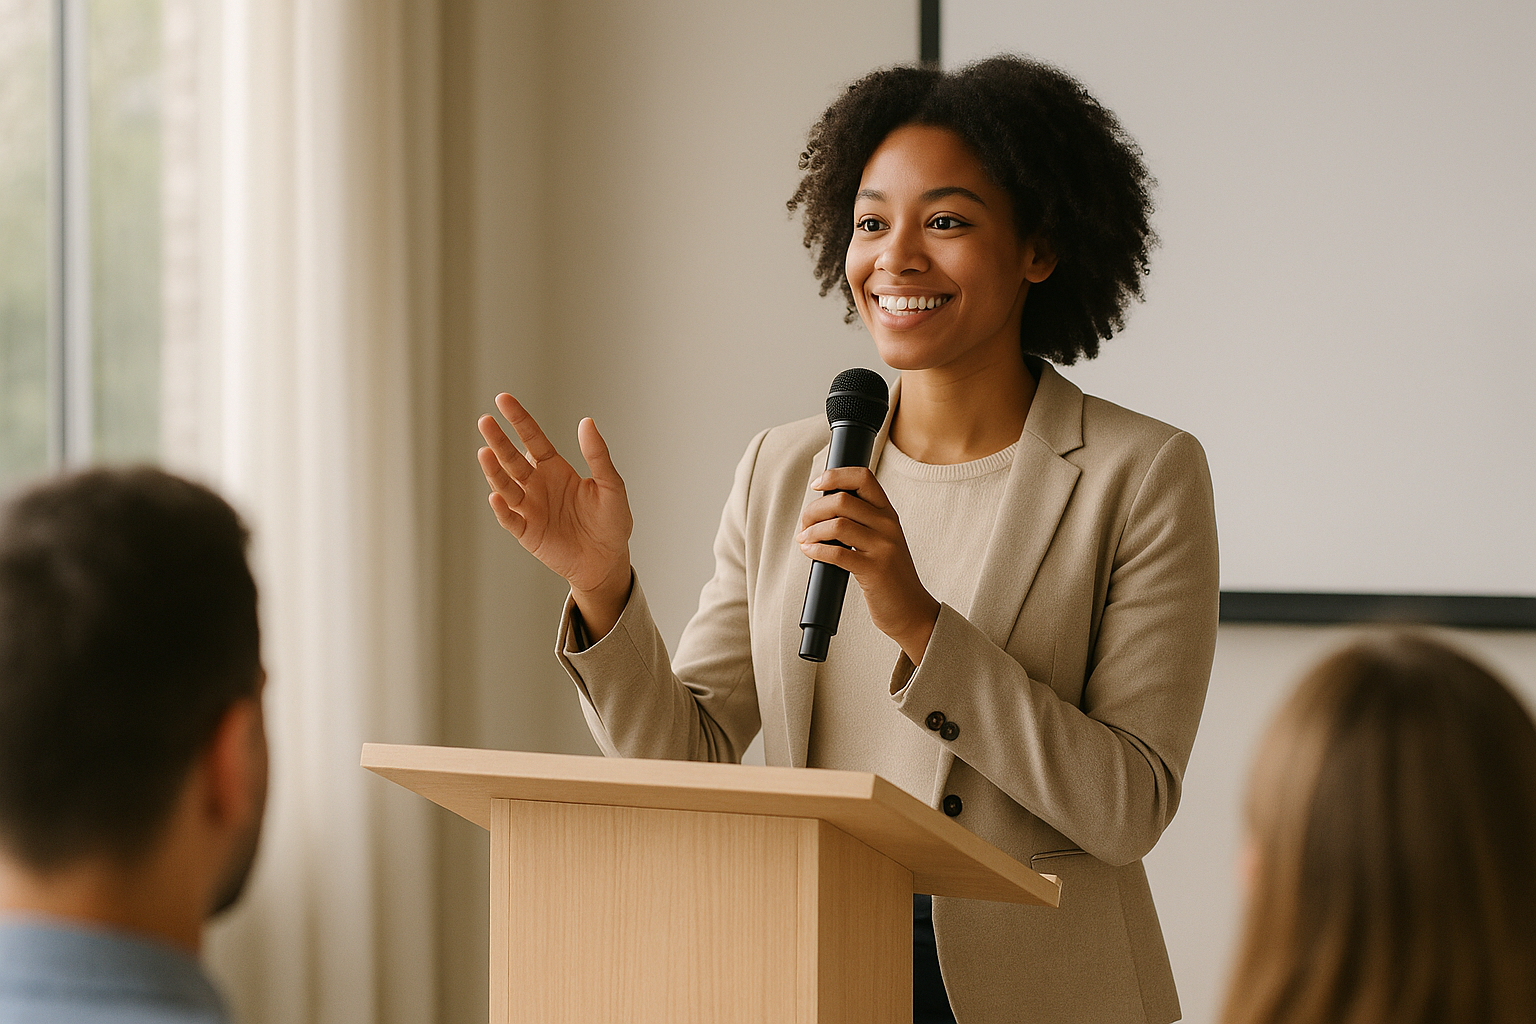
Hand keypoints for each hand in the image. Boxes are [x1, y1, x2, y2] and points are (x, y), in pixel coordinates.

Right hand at [478, 394, 632, 636]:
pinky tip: (496, 496)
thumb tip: (586, 422)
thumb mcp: (611, 486)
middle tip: (484, 421)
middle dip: (499, 440)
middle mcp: (538, 485)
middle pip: (513, 459)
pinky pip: (510, 519)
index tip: (503, 399)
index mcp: (556, 469)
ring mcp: (530, 508)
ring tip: (485, 452)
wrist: (608, 560)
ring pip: (506, 486)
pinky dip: (502, 509)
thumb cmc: (612, 522)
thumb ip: (598, 455)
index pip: (533, 439)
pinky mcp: (527, 533)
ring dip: (494, 471)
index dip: (519, 420)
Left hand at [796, 467, 939, 664]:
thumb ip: (861, 521)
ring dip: (811, 531)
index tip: (817, 485)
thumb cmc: (888, 575)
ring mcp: (883, 547)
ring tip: (804, 540)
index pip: (863, 477)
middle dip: (813, 510)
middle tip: (804, 525)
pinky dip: (816, 550)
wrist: (910, 609)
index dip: (835, 475)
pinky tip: (809, 552)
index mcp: (888, 513)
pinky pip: (838, 553)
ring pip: (837, 524)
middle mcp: (888, 525)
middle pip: (841, 500)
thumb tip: (821, 508)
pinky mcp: (875, 570)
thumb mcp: (882, 540)